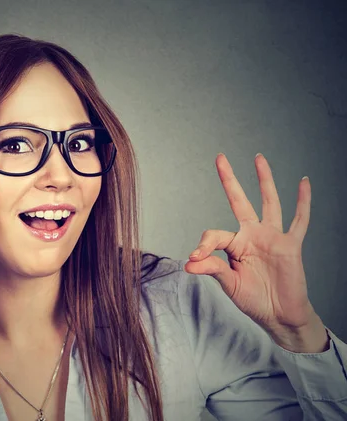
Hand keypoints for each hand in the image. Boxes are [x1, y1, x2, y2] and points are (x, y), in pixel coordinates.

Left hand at [184, 153, 326, 350]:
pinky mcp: (291, 245)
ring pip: (269, 202)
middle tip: (220, 158)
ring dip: (264, 180)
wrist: (279, 315)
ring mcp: (272, 238)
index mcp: (234, 245)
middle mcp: (252, 235)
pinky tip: (303, 182)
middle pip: (240, 201)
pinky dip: (303, 202)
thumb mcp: (229, 284)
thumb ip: (212, 269)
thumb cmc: (253, 299)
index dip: (203, 245)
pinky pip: (299, 220)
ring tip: (258, 158)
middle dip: (230, 180)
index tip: (195, 260)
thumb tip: (188, 264)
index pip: (215, 234)